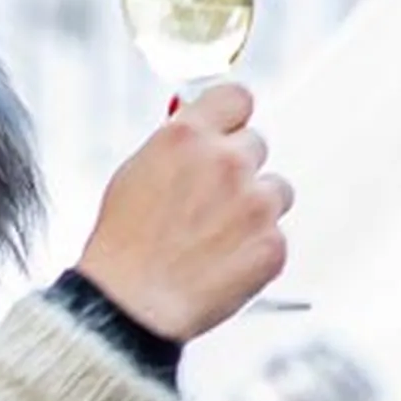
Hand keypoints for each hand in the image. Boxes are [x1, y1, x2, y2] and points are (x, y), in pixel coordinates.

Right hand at [73, 80, 291, 342]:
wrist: (132, 303)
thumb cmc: (125, 245)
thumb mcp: (136, 173)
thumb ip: (175, 145)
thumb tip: (197, 130)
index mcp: (188, 136)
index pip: (238, 97)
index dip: (233, 117)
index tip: (229, 130)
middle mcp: (227, 162)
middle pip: (257, 145)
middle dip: (239, 168)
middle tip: (212, 200)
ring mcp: (256, 203)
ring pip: (276, 189)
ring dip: (255, 206)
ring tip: (217, 236)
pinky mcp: (273, 244)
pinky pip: (276, 235)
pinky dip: (256, 248)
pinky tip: (222, 263)